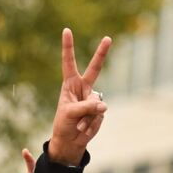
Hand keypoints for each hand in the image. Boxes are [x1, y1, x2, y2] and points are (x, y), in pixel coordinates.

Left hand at [47, 28, 110, 164]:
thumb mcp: (70, 114)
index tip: (66, 30)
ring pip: (96, 104)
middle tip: (108, 38)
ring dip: (87, 118)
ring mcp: (93, 99)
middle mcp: (83, 88)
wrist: (70, 142)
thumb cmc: (64, 125)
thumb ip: (86, 108)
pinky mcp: (100, 111)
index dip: (68, 47)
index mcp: (70, 84)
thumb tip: (103, 106)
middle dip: (101, 53)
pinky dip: (91, 125)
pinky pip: (99, 116)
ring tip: (78, 126)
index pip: (69, 63)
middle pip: (95, 68)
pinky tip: (84, 130)